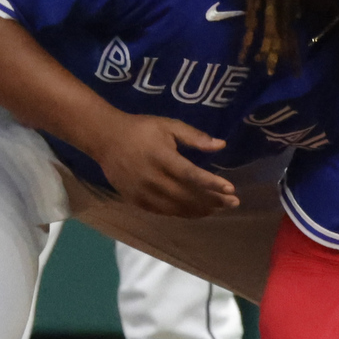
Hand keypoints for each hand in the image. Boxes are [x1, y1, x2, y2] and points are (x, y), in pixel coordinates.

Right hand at [91, 112, 237, 217]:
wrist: (105, 139)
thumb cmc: (141, 129)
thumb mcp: (168, 125)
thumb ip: (194, 136)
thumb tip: (221, 145)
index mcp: (161, 157)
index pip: (191, 175)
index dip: (212, 184)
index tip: (231, 189)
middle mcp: (152, 178)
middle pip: (187, 195)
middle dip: (213, 201)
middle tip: (233, 203)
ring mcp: (143, 192)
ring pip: (176, 207)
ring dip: (200, 210)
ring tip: (218, 209)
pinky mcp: (136, 200)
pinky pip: (163, 211)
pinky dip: (181, 213)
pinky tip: (195, 212)